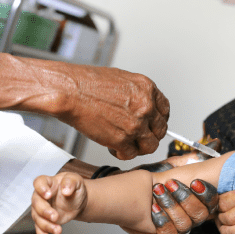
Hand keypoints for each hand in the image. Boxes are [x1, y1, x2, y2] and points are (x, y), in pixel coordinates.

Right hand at [0, 55, 168, 159]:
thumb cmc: (88, 82)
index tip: (152, 126)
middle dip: (149, 136)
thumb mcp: (123, 79)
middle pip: (160, 131)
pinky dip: (122, 153)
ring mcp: (136, 124)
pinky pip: (130, 154)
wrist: (69, 90)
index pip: (165, 111)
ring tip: (126, 144)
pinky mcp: (122, 139)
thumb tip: (145, 107)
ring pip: (150, 146)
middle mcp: (146, 106)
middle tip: (138, 137)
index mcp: (148, 89)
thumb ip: (139, 95)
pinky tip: (113, 146)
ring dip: (139, 148)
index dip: (158, 121)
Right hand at [31, 172, 86, 233]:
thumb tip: (66, 190)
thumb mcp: (76, 180)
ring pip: (38, 218)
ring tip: (58, 230)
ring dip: (46, 225)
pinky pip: (40, 228)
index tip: (48, 195)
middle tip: (55, 216)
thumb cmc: (74, 187)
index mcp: (48, 183)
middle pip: (37, 203)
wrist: (78, 199)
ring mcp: (42, 209)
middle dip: (45, 211)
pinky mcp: (45, 220)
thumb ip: (71, 182)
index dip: (41, 188)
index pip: (39, 182)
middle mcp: (41, 196)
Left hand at [121, 141, 220, 233]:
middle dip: (186, 199)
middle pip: (200, 216)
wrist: (117, 194)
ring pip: (185, 226)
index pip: (211, 203)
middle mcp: (185, 217)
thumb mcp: (167, 169)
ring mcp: (173, 229)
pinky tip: (153, 210)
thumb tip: (208, 149)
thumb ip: (188, 162)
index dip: (205, 194)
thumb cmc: (141, 183)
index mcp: (191, 202)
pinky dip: (162, 223)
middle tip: (171, 185)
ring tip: (157, 194)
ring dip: (171, 208)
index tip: (195, 182)